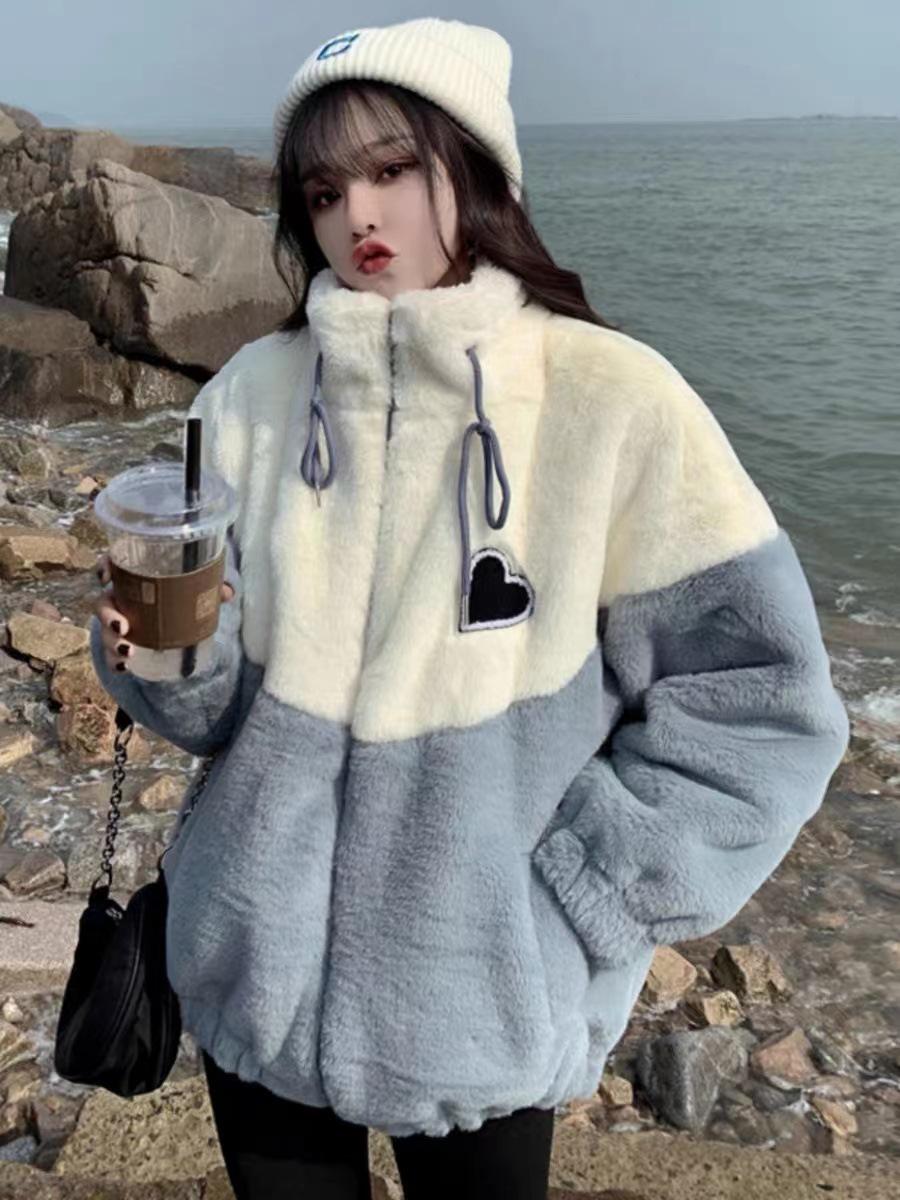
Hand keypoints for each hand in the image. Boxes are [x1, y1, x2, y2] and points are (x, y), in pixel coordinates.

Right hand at [93, 552, 235, 672]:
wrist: (179, 619)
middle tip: (122, 627)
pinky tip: (124, 667)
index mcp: (134, 577)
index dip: (104, 567)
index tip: (106, 577)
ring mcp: (119, 622)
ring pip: (104, 631)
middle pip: (103, 603)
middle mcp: (121, 599)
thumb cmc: (183, 594)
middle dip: (107, 616)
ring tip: (127, 652)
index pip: (113, 565)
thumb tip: (227, 593)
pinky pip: (111, 652)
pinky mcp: (123, 643)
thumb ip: (211, 587)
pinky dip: (115, 661)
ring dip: (110, 642)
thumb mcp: (198, 588)